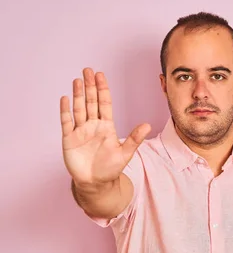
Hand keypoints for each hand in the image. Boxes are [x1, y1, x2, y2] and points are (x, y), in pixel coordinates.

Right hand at [60, 67, 150, 186]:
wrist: (95, 183)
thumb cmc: (110, 168)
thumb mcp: (125, 153)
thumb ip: (134, 138)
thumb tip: (147, 125)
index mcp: (106, 126)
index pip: (104, 103)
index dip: (102, 89)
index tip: (100, 75)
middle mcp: (93, 125)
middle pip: (90, 101)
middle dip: (89, 86)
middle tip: (88, 70)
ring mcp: (80, 131)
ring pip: (79, 108)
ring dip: (78, 94)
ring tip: (78, 80)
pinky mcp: (69, 139)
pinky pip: (67, 122)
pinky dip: (65, 110)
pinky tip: (65, 98)